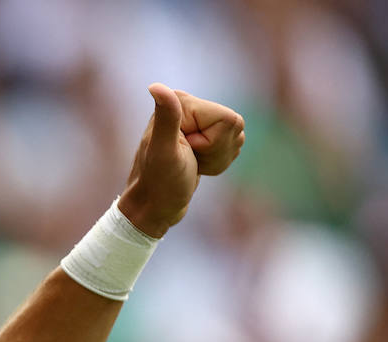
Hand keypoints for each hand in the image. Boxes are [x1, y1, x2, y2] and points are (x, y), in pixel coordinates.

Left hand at [118, 84, 245, 237]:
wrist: (153, 208)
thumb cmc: (158, 184)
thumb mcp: (164, 152)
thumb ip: (166, 118)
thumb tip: (155, 86)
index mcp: (180, 102)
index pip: (228, 120)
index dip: (212, 143)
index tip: (188, 152)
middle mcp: (187, 106)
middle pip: (234, 126)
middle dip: (217, 151)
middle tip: (190, 160)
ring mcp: (196, 122)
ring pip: (235, 137)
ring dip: (218, 158)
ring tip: (192, 164)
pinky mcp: (202, 136)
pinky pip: (230, 146)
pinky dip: (218, 162)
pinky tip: (198, 166)